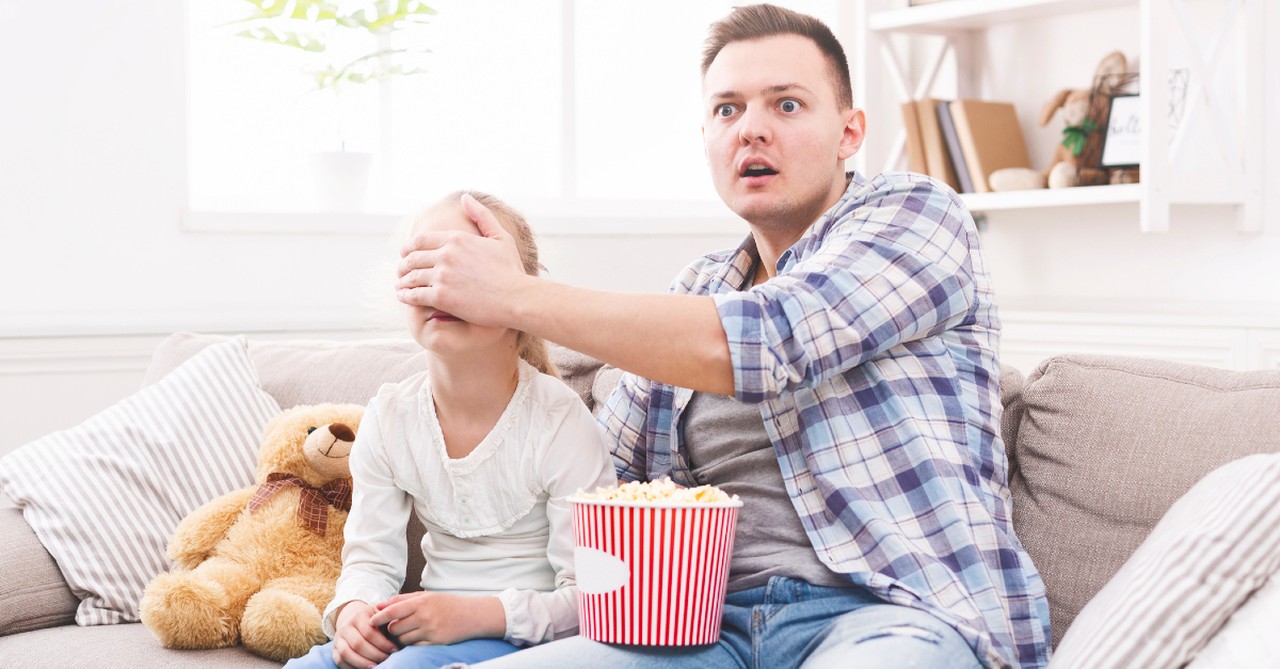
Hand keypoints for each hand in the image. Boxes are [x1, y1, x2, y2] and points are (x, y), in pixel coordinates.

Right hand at [331, 600, 398, 668]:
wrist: (352, 618)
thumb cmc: (373, 619)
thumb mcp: (381, 614)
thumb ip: (389, 619)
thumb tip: (400, 627)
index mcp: (359, 615)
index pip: (370, 632)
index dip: (383, 643)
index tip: (395, 649)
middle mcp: (346, 626)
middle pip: (358, 644)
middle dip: (374, 654)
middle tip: (387, 659)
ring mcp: (338, 638)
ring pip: (346, 653)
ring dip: (362, 662)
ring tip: (376, 666)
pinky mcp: (334, 649)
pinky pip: (340, 660)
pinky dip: (352, 667)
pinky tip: (366, 668)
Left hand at [369, 591, 505, 645]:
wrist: (473, 615)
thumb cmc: (448, 604)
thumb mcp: (426, 596)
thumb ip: (403, 599)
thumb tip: (380, 605)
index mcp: (422, 602)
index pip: (393, 610)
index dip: (379, 617)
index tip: (370, 621)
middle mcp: (425, 616)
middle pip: (395, 628)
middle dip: (391, 629)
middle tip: (393, 628)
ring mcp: (431, 630)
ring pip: (403, 639)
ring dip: (400, 638)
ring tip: (406, 633)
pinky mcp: (436, 642)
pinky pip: (414, 646)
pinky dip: (411, 644)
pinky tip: (416, 639)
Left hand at [396, 193, 531, 327]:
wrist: (516, 297)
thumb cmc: (511, 269)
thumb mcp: (500, 237)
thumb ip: (482, 216)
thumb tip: (465, 197)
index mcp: (456, 238)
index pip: (421, 240)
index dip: (409, 247)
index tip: (405, 253)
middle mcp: (446, 254)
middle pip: (413, 258)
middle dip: (403, 265)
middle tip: (400, 271)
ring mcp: (442, 275)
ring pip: (411, 277)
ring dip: (402, 282)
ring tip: (399, 287)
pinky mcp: (441, 296)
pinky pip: (414, 295)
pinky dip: (405, 296)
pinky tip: (403, 298)